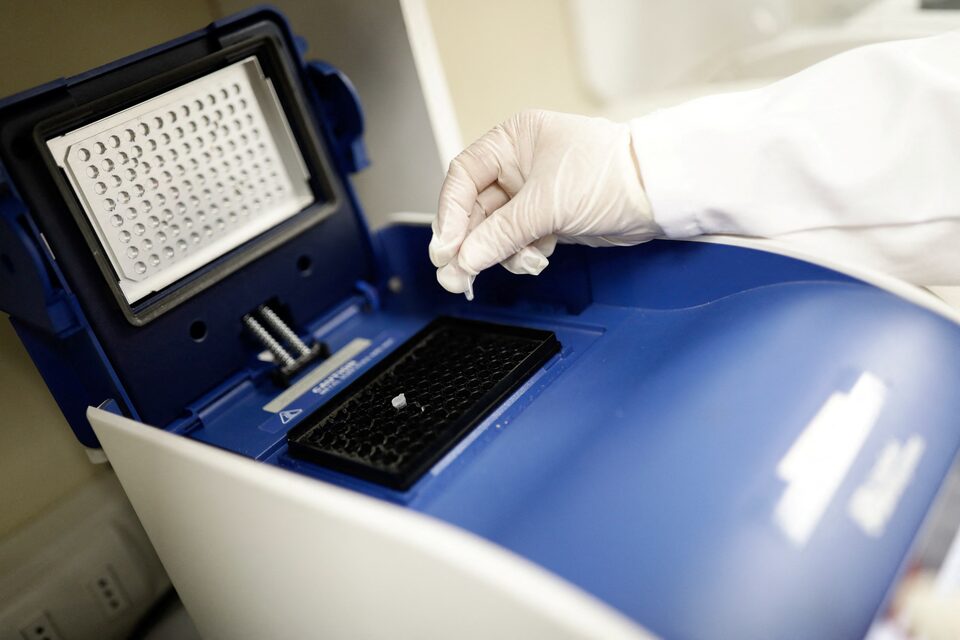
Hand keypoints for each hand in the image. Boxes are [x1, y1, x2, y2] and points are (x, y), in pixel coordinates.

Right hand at [429, 109, 659, 296]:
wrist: (658, 195)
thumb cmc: (612, 175)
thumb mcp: (546, 204)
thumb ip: (500, 234)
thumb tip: (465, 259)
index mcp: (513, 140)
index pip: (464, 177)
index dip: (450, 215)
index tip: (445, 249)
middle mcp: (519, 164)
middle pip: (476, 209)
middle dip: (470, 244)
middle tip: (456, 277)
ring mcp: (533, 193)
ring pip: (495, 230)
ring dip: (498, 253)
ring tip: (515, 265)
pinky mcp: (549, 218)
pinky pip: (517, 241)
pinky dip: (522, 255)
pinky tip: (537, 258)